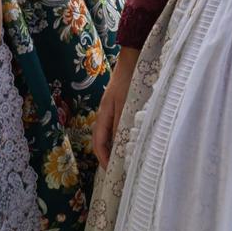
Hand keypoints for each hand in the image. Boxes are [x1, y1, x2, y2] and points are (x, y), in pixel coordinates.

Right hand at [92, 49, 139, 164]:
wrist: (132, 59)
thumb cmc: (128, 81)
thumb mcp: (125, 103)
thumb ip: (121, 122)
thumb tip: (119, 144)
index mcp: (103, 115)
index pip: (99, 143)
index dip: (103, 158)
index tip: (111, 171)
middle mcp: (105, 115)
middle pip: (102, 141)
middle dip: (108, 157)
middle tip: (119, 171)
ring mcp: (112, 111)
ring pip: (110, 135)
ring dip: (115, 148)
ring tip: (125, 160)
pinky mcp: (120, 108)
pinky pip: (118, 128)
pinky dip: (122, 138)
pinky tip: (131, 142)